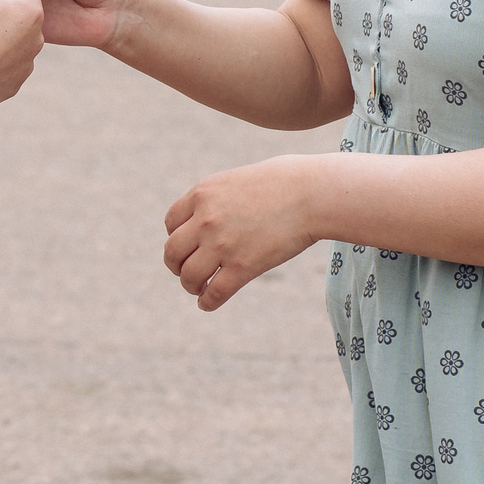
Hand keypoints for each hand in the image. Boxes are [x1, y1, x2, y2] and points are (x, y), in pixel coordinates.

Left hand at [163, 155, 325, 311]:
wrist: (312, 193)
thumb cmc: (284, 181)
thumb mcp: (239, 180)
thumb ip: (218, 198)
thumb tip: (211, 216)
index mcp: (202, 194)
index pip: (171, 223)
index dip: (177, 238)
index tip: (187, 246)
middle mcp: (205, 219)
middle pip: (173, 251)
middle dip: (177, 265)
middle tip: (187, 271)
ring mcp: (222, 244)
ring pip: (189, 276)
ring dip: (191, 285)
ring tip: (199, 288)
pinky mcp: (242, 267)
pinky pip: (214, 293)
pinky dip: (207, 302)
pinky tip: (207, 303)